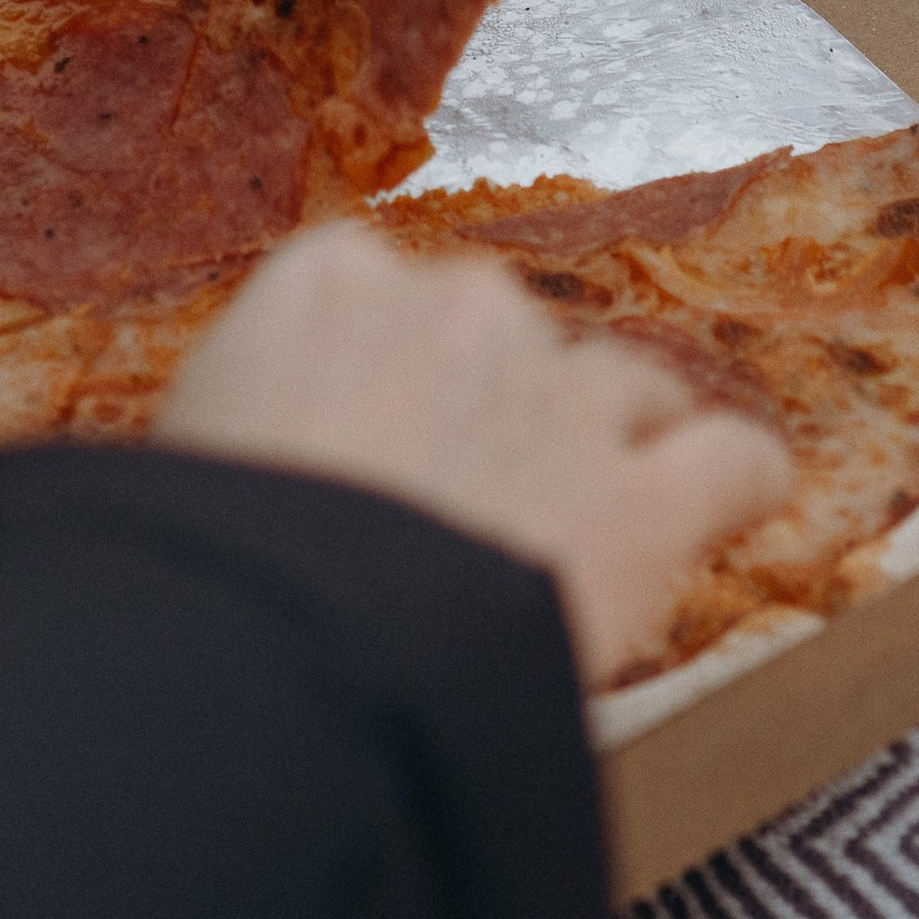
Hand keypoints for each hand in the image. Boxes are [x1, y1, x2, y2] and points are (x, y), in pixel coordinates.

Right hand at [156, 223, 791, 694]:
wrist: (284, 638)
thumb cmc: (198, 557)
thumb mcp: (179, 453)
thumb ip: (235, 424)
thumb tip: (228, 469)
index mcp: (327, 280)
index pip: (370, 290)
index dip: (378, 369)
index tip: (363, 435)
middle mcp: (457, 306)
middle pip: (498, 336)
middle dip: (489, 409)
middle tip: (450, 507)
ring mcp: (562, 395)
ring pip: (624, 384)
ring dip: (610, 435)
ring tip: (583, 510)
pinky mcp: (643, 500)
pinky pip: (731, 461)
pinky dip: (739, 481)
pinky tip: (739, 501)